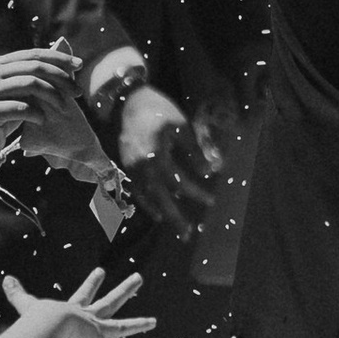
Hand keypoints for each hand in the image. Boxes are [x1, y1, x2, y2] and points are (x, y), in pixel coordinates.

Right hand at [0, 43, 85, 155]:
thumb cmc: (3, 116)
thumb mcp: (19, 94)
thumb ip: (35, 78)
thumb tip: (70, 64)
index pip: (35, 54)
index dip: (60, 58)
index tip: (80, 65)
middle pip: (35, 66)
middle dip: (61, 77)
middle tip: (78, 91)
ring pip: (30, 84)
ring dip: (53, 95)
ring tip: (64, 108)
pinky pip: (22, 108)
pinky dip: (37, 114)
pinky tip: (43, 120)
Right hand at [3, 266, 152, 337]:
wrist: (46, 324)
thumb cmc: (35, 317)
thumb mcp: (25, 304)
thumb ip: (16, 293)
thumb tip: (5, 278)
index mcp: (73, 309)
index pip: (86, 294)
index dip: (93, 283)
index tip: (101, 271)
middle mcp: (87, 317)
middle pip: (111, 301)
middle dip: (126, 289)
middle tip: (138, 278)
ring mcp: (94, 329)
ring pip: (122, 326)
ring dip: (139, 324)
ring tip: (155, 322)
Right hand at [114, 79, 214, 235]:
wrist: (128, 102)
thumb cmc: (159, 111)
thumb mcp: (181, 127)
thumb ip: (194, 151)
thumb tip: (208, 172)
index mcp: (156, 157)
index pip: (179, 182)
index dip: (196, 193)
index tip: (211, 201)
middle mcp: (142, 168)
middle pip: (160, 198)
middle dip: (175, 217)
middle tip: (187, 234)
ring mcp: (132, 170)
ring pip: (147, 198)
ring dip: (163, 213)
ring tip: (176, 228)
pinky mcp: (127, 168)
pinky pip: (137, 192)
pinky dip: (147, 204)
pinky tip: (157, 213)